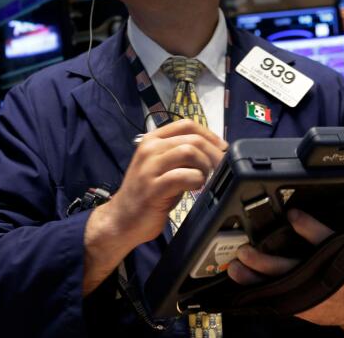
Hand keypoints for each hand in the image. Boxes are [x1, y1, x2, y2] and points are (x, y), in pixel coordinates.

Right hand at [102, 119, 226, 248]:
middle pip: (192, 139)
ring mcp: (149, 167)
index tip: (221, 148)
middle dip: (213, 153)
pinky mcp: (153, 187)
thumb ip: (181, 155)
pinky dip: (196, 180)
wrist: (122, 218)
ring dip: (204, 166)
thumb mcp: (163, 166)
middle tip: (220, 168)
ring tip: (203, 178)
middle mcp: (149, 148)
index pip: (186, 125)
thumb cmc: (147, 192)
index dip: (209, 135)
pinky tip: (194, 188)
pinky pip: (183, 176)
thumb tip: (213, 151)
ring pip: (189, 152)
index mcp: (152, 139)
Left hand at [227, 209, 343, 337]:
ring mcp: (308, 293)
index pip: (324, 240)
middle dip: (265, 260)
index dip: (308, 227)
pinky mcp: (299, 305)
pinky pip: (273, 297)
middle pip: (290, 269)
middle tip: (246, 248)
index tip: (291, 215)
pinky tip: (240, 278)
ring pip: (276, 286)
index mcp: (340, 257)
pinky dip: (256, 289)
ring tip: (236, 266)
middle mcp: (321, 276)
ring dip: (253, 277)